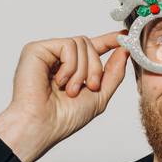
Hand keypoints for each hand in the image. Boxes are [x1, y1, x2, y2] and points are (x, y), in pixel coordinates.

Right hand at [0, 33, 129, 161]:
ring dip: (82, 70)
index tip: (124, 35)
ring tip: (71, 90)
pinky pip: (68, 45)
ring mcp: (47, 53)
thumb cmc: (65, 117)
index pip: (92, 48)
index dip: (109, 40)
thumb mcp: (99, 95)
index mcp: (72, 69)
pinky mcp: (37, 49)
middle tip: (90, 87)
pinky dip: (70, 66)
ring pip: (80, 43)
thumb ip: (113, 73)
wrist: (44, 125)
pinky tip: (60, 81)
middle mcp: (58, 59)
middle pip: (89, 44)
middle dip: (96, 67)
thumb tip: (125, 50)